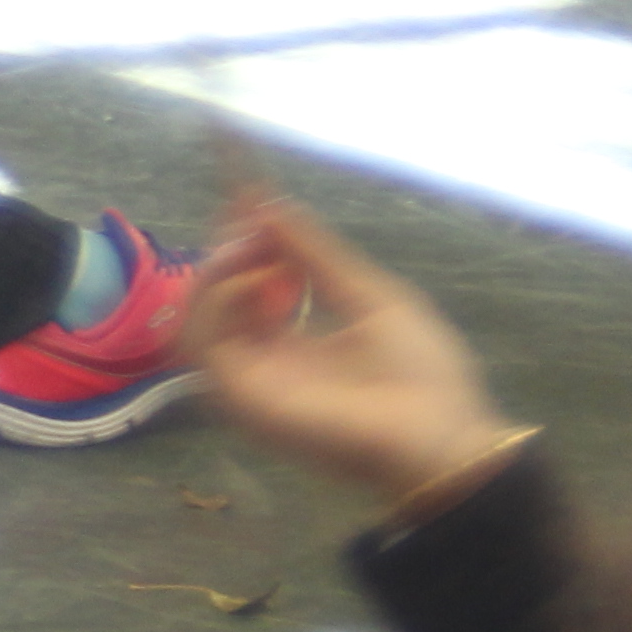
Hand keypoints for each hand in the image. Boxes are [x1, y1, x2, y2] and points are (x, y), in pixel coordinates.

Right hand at [178, 181, 505, 507]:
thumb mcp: (371, 295)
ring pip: (194, 319)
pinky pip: (202, 341)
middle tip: (253, 220)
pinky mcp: (238, 396)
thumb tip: (269, 205)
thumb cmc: (419, 370)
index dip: (244, 243)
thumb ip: (319, 255)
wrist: (436, 434)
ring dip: (214, 272)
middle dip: (227, 250)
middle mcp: (262, 360)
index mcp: (295, 342)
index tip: (249, 197)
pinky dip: (221, 300)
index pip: (248, 287)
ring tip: (251, 245)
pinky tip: (258, 279)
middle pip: (213, 299)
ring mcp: (247, 380)